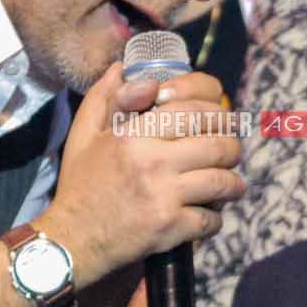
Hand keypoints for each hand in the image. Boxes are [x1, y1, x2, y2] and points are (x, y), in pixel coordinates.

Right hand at [44, 66, 244, 285]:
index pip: (190, 110)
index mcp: (133, 135)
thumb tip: (122, 67)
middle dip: (232, 146)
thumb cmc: (80, 185)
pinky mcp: (169, 228)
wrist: (72, 239)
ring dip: (234, 183)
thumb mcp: (82, 134)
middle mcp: (152, 162)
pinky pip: (210, 219)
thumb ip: (103, 97)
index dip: (214, 110)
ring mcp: (163, 196)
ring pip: (221, 181)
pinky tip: (210, 216)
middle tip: (231, 151)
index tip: (219, 119)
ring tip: (233, 184)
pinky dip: (216, 218)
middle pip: (216, 143)